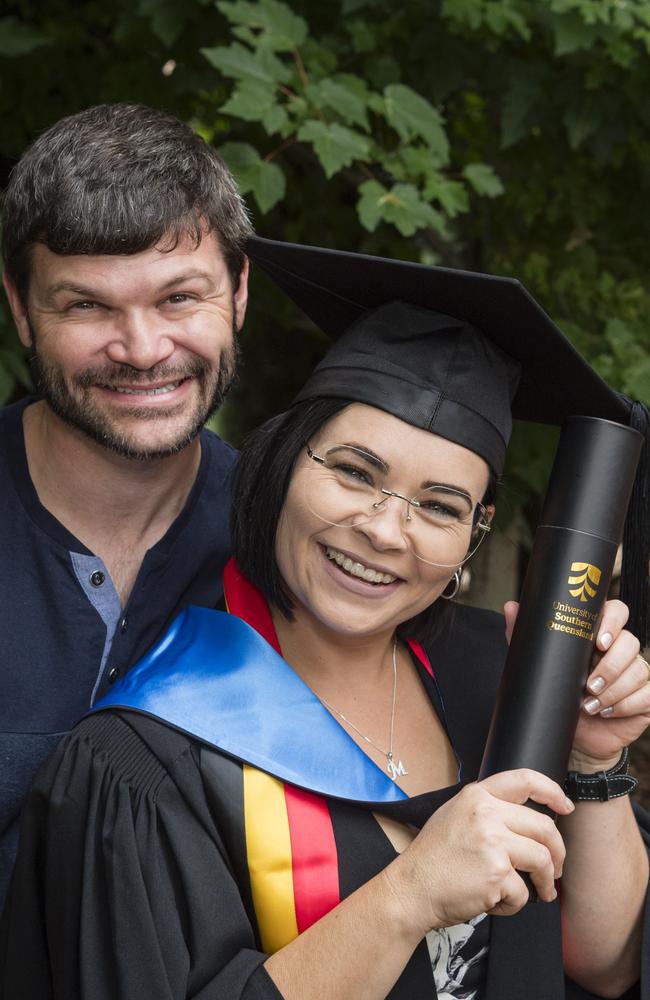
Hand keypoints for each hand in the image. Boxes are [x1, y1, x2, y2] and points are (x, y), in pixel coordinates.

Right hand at [385, 769, 571, 934]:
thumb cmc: (433, 858)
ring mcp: (493, 843)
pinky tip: (496, 901)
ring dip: (546, 881)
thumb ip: (486, 809)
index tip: (565, 806)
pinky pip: (524, 892)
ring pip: (542, 860)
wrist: (412, 888)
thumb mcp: (454, 815)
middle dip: (558, 853)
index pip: (525, 780)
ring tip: (541, 892)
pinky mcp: (497, 874)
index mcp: (477, 796)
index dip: (552, 791)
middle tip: (556, 868)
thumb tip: (524, 819)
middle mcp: (486, 814)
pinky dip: (514, 903)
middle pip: (544, 827)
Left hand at [505, 599, 649, 768]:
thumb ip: (525, 635)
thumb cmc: (558, 695)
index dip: (613, 622)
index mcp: (599, 635)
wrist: (573, 737)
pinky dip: (626, 705)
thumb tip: (511, 606)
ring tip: (590, 704)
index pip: (617, 611)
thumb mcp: (540, 665)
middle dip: (609, 665)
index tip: (597, 641)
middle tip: (589, 684)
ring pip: (638, 670)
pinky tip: (606, 712)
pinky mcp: (645, 699)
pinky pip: (647, 695)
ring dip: (614, 689)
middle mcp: (621, 651)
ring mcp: (636, 674)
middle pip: (630, 642)